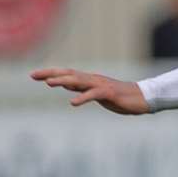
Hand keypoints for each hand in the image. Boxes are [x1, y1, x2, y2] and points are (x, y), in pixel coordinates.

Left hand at [31, 68, 150, 113]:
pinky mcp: (111, 93)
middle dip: (50, 74)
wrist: (144, 98)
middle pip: (69, 74)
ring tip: (49, 84)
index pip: (66, 74)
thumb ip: (82, 89)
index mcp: (89, 80)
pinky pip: (94, 94)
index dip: (50, 73)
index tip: (33, 75)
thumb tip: (66, 85)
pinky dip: (83, 97)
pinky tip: (73, 103)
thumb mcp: (97, 93)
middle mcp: (93, 79)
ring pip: (79, 80)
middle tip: (33, 75)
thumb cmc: (122, 98)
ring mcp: (102, 85)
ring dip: (64, 81)